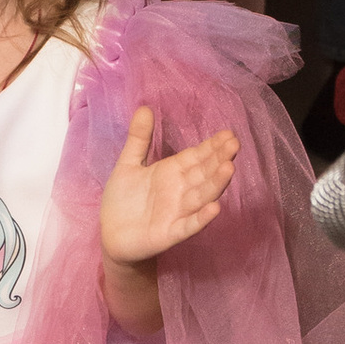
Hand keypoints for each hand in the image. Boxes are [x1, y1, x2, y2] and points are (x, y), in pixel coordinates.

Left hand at [98, 107, 239, 269]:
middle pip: (204, 173)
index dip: (212, 146)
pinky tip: (214, 208)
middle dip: (219, 159)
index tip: (228, 134)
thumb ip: (138, 138)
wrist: (110, 236)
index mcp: (171, 172)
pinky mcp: (170, 233)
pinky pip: (188, 225)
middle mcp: (180, 191)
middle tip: (234, 144)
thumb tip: (145, 107)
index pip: (196, 156)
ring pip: (201, 196)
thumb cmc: (122, 200)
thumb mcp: (128, 164)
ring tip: (229, 169)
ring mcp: (177, 212)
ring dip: (215, 184)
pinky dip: (201, 218)